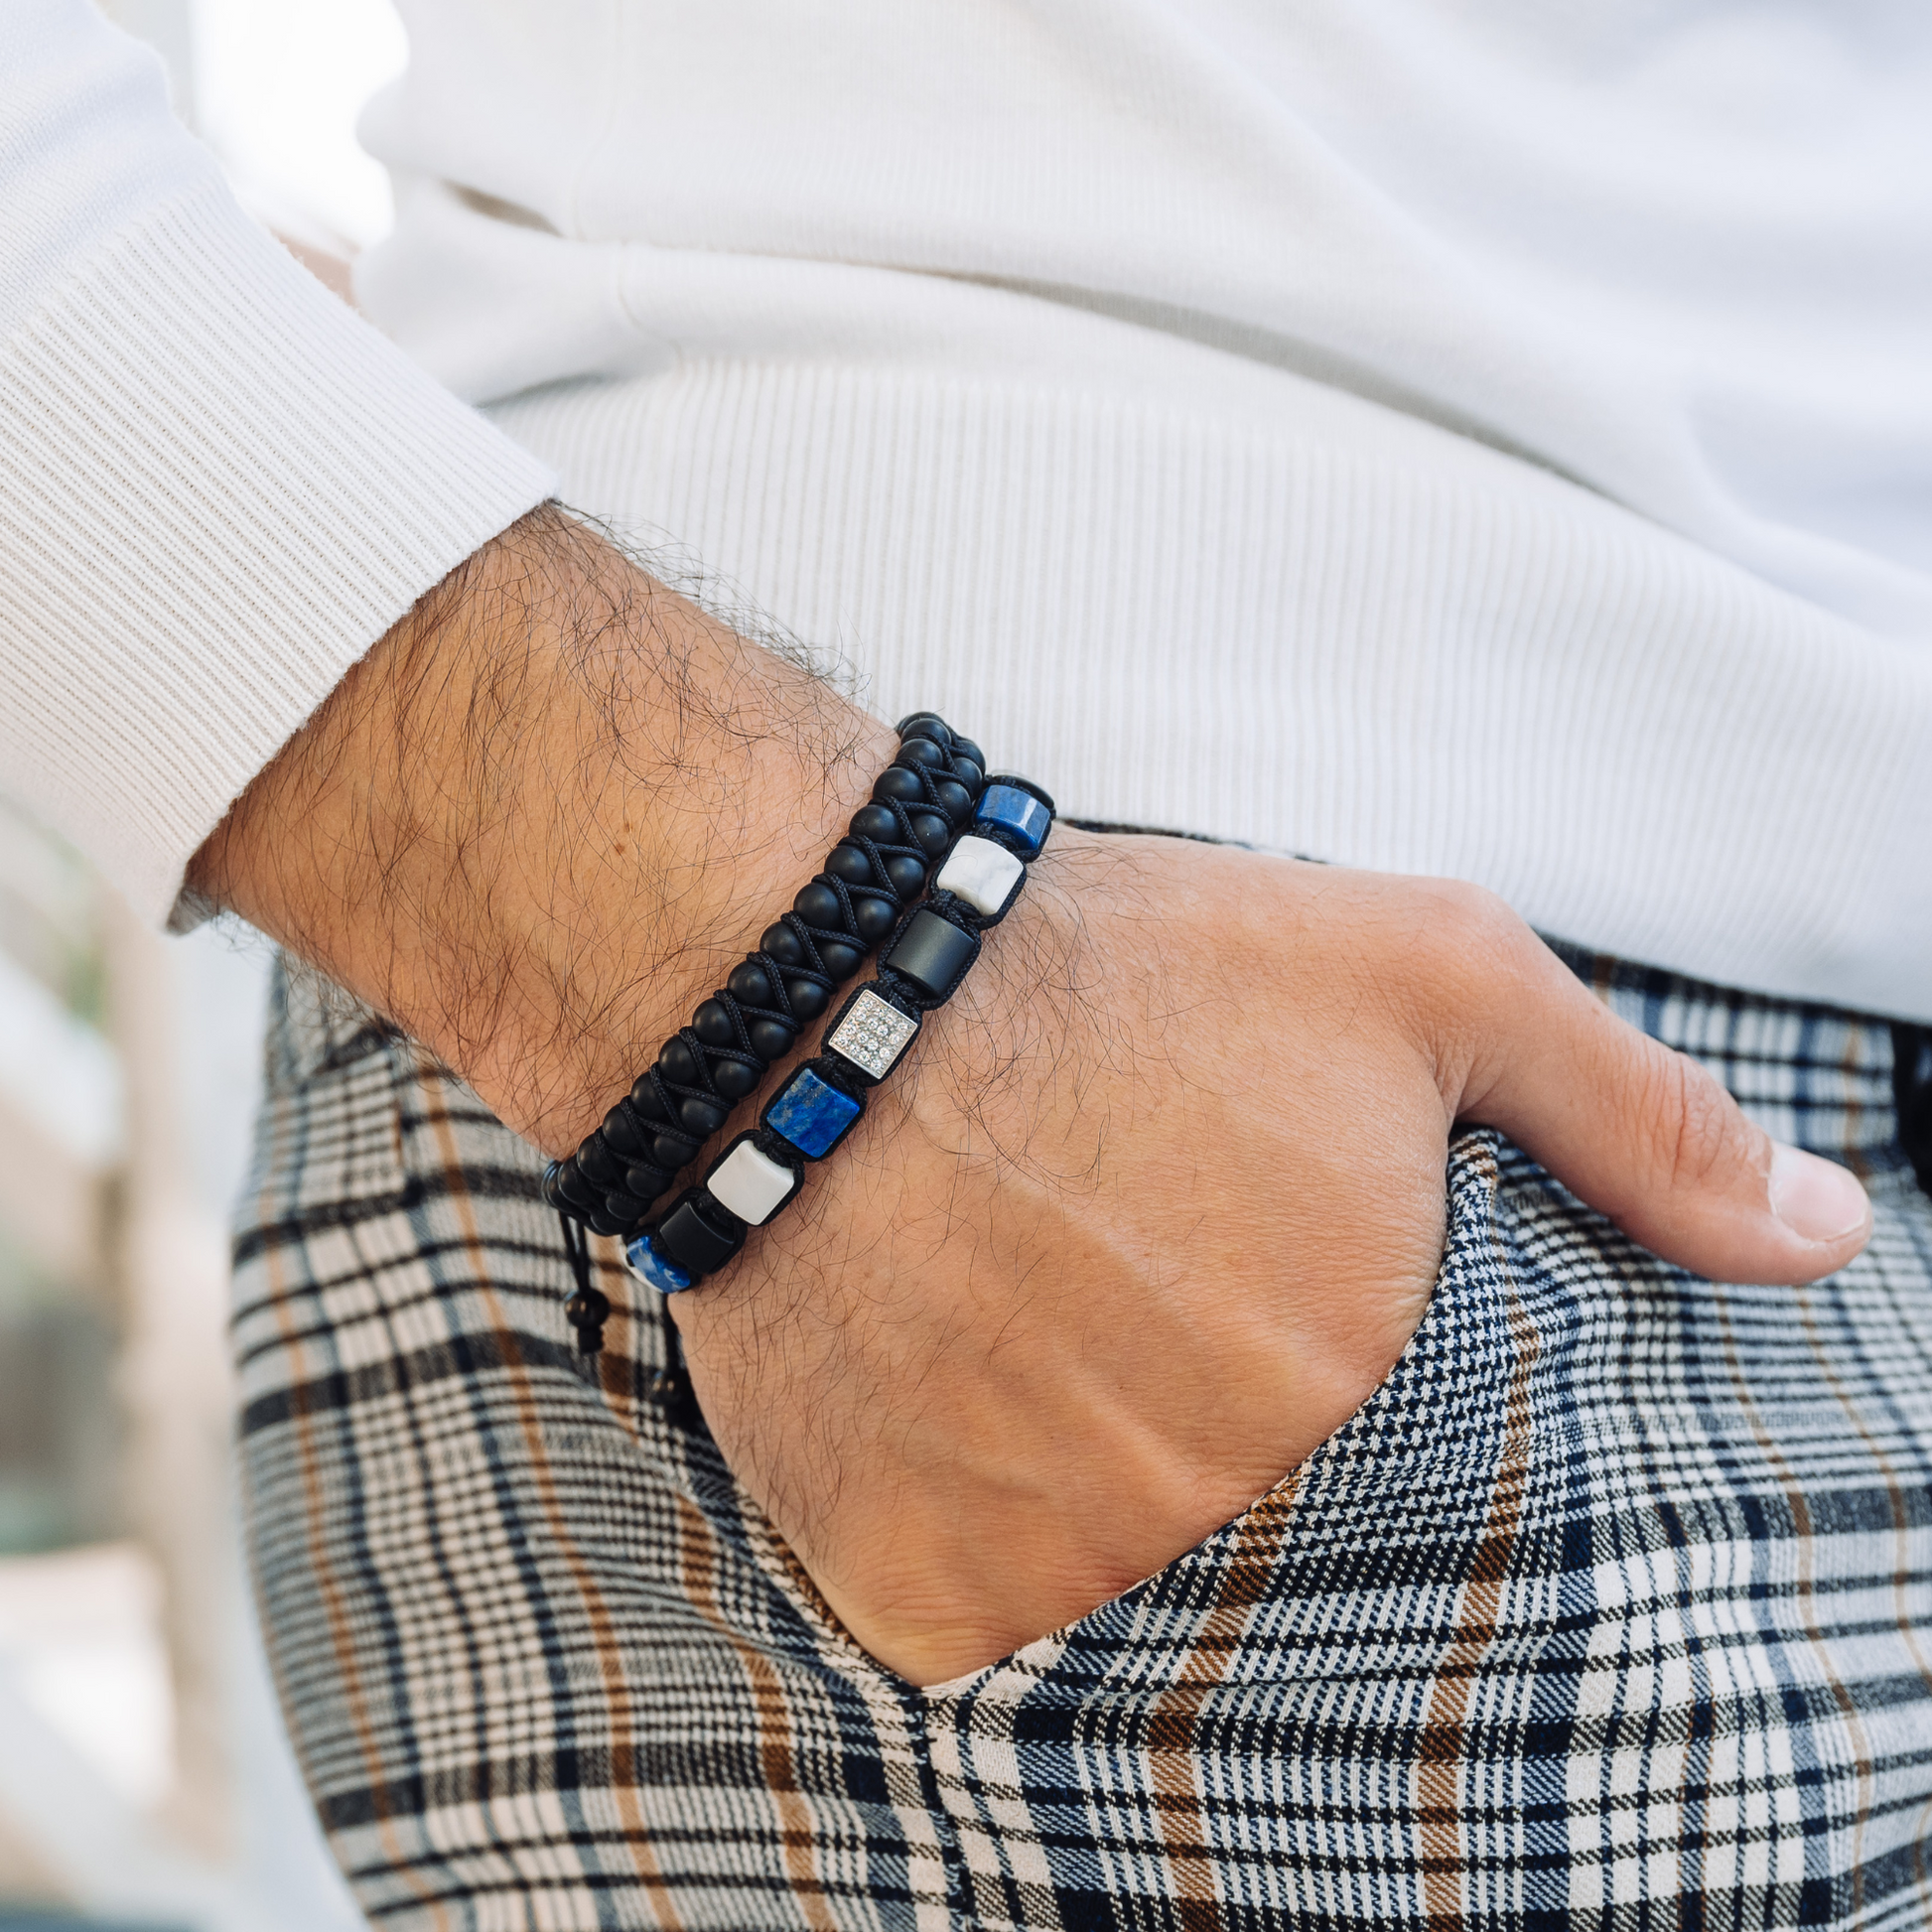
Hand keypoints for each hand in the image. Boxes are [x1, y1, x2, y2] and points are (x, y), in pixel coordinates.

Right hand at [191, 510, 1871, 1685]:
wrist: (829, 993)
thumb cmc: (1130, 967)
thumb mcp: (1426, 976)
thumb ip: (1634, 1118)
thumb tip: (1825, 1237)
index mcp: (1361, 1364)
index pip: (1361, 1416)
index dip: (1256, 1307)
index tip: (1185, 1240)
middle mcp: (1222, 1490)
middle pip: (1220, 1489)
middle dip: (1158, 1376)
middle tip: (1074, 1248)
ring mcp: (1062, 1552)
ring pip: (1094, 1547)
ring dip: (1049, 1440)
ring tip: (991, 1289)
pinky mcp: (918, 1579)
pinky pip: (964, 1599)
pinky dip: (946, 1504)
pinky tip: (927, 1368)